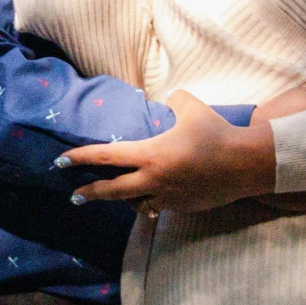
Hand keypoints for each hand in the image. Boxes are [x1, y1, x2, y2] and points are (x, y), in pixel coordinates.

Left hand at [57, 90, 271, 214]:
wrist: (245, 164)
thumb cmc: (217, 133)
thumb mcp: (192, 108)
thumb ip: (174, 100)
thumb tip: (168, 97)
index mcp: (150, 154)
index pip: (106, 157)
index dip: (80, 158)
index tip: (60, 161)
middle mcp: (154, 179)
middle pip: (112, 191)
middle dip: (90, 192)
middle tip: (74, 195)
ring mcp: (167, 197)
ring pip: (136, 202)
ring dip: (125, 197)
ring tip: (120, 190)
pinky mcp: (181, 207)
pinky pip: (158, 205)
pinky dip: (151, 200)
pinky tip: (153, 194)